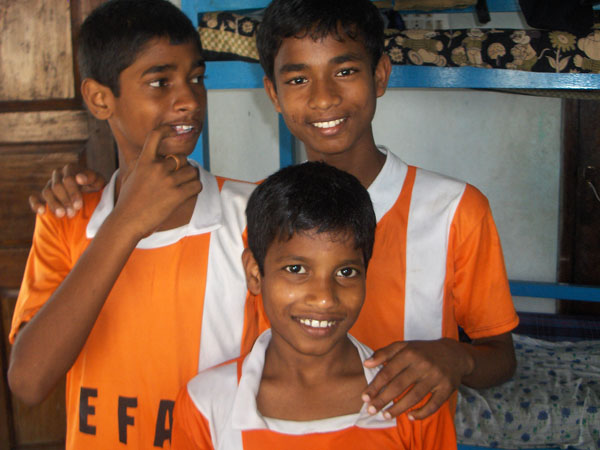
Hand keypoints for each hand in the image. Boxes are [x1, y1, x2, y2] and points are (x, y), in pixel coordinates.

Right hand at [29, 164, 105, 216]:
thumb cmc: (95, 186)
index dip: (73, 193)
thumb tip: (79, 178)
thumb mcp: (98, 181)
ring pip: (46, 192)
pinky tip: (42, 212)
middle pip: (56, 187)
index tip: (79, 205)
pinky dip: (36, 204)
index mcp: (70, 168)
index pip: (67, 179)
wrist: (91, 192)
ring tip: (61, 215)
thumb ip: (91, 177)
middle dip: (64, 201)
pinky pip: (35, 198)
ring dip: (53, 205)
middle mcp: (58, 174)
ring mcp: (49, 184)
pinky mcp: (43, 194)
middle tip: (72, 213)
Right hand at [111, 124, 201, 239]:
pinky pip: (197, 185)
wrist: (128, 221)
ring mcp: (168, 181)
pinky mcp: (177, 195)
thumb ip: (144, 163)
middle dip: (182, 167)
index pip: (155, 136)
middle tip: (177, 177)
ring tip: (182, 186)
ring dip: (190, 178)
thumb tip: (158, 156)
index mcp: (144, 161)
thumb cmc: (129, 200)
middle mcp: (157, 168)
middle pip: (182, 158)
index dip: (166, 129)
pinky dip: (195, 188)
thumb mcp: (132, 175)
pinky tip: (188, 193)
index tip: (172, 129)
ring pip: (192, 171)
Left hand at [361, 338, 472, 419]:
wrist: (454, 354)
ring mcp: (435, 377)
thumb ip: (384, 353)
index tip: (364, 398)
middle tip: (371, 410)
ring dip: (398, 409)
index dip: (375, 386)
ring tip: (385, 415)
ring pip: (414, 397)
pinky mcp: (447, 388)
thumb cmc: (422, 351)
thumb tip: (366, 364)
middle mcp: (422, 365)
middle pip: (399, 386)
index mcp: (409, 353)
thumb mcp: (403, 346)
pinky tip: (410, 417)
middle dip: (383, 400)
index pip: (388, 372)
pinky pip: (433, 405)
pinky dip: (421, 413)